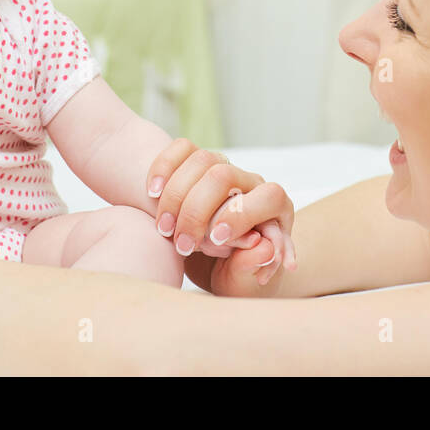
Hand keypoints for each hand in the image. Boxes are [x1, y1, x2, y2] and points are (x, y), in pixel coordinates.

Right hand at [145, 138, 296, 294]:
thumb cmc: (236, 276)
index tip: (214, 239)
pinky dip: (163, 167)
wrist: (218, 266)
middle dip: (197, 210)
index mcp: (276, 210)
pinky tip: (152, 193)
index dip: (241, 215)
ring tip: (163, 228)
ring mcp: (224, 169)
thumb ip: (252, 265)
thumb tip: (262, 248)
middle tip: (182, 244)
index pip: (269, 196)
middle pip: (225, 176)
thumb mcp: (244, 281)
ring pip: (202, 160)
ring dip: (176, 196)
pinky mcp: (197, 165)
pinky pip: (181, 149)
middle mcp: (251, 183)